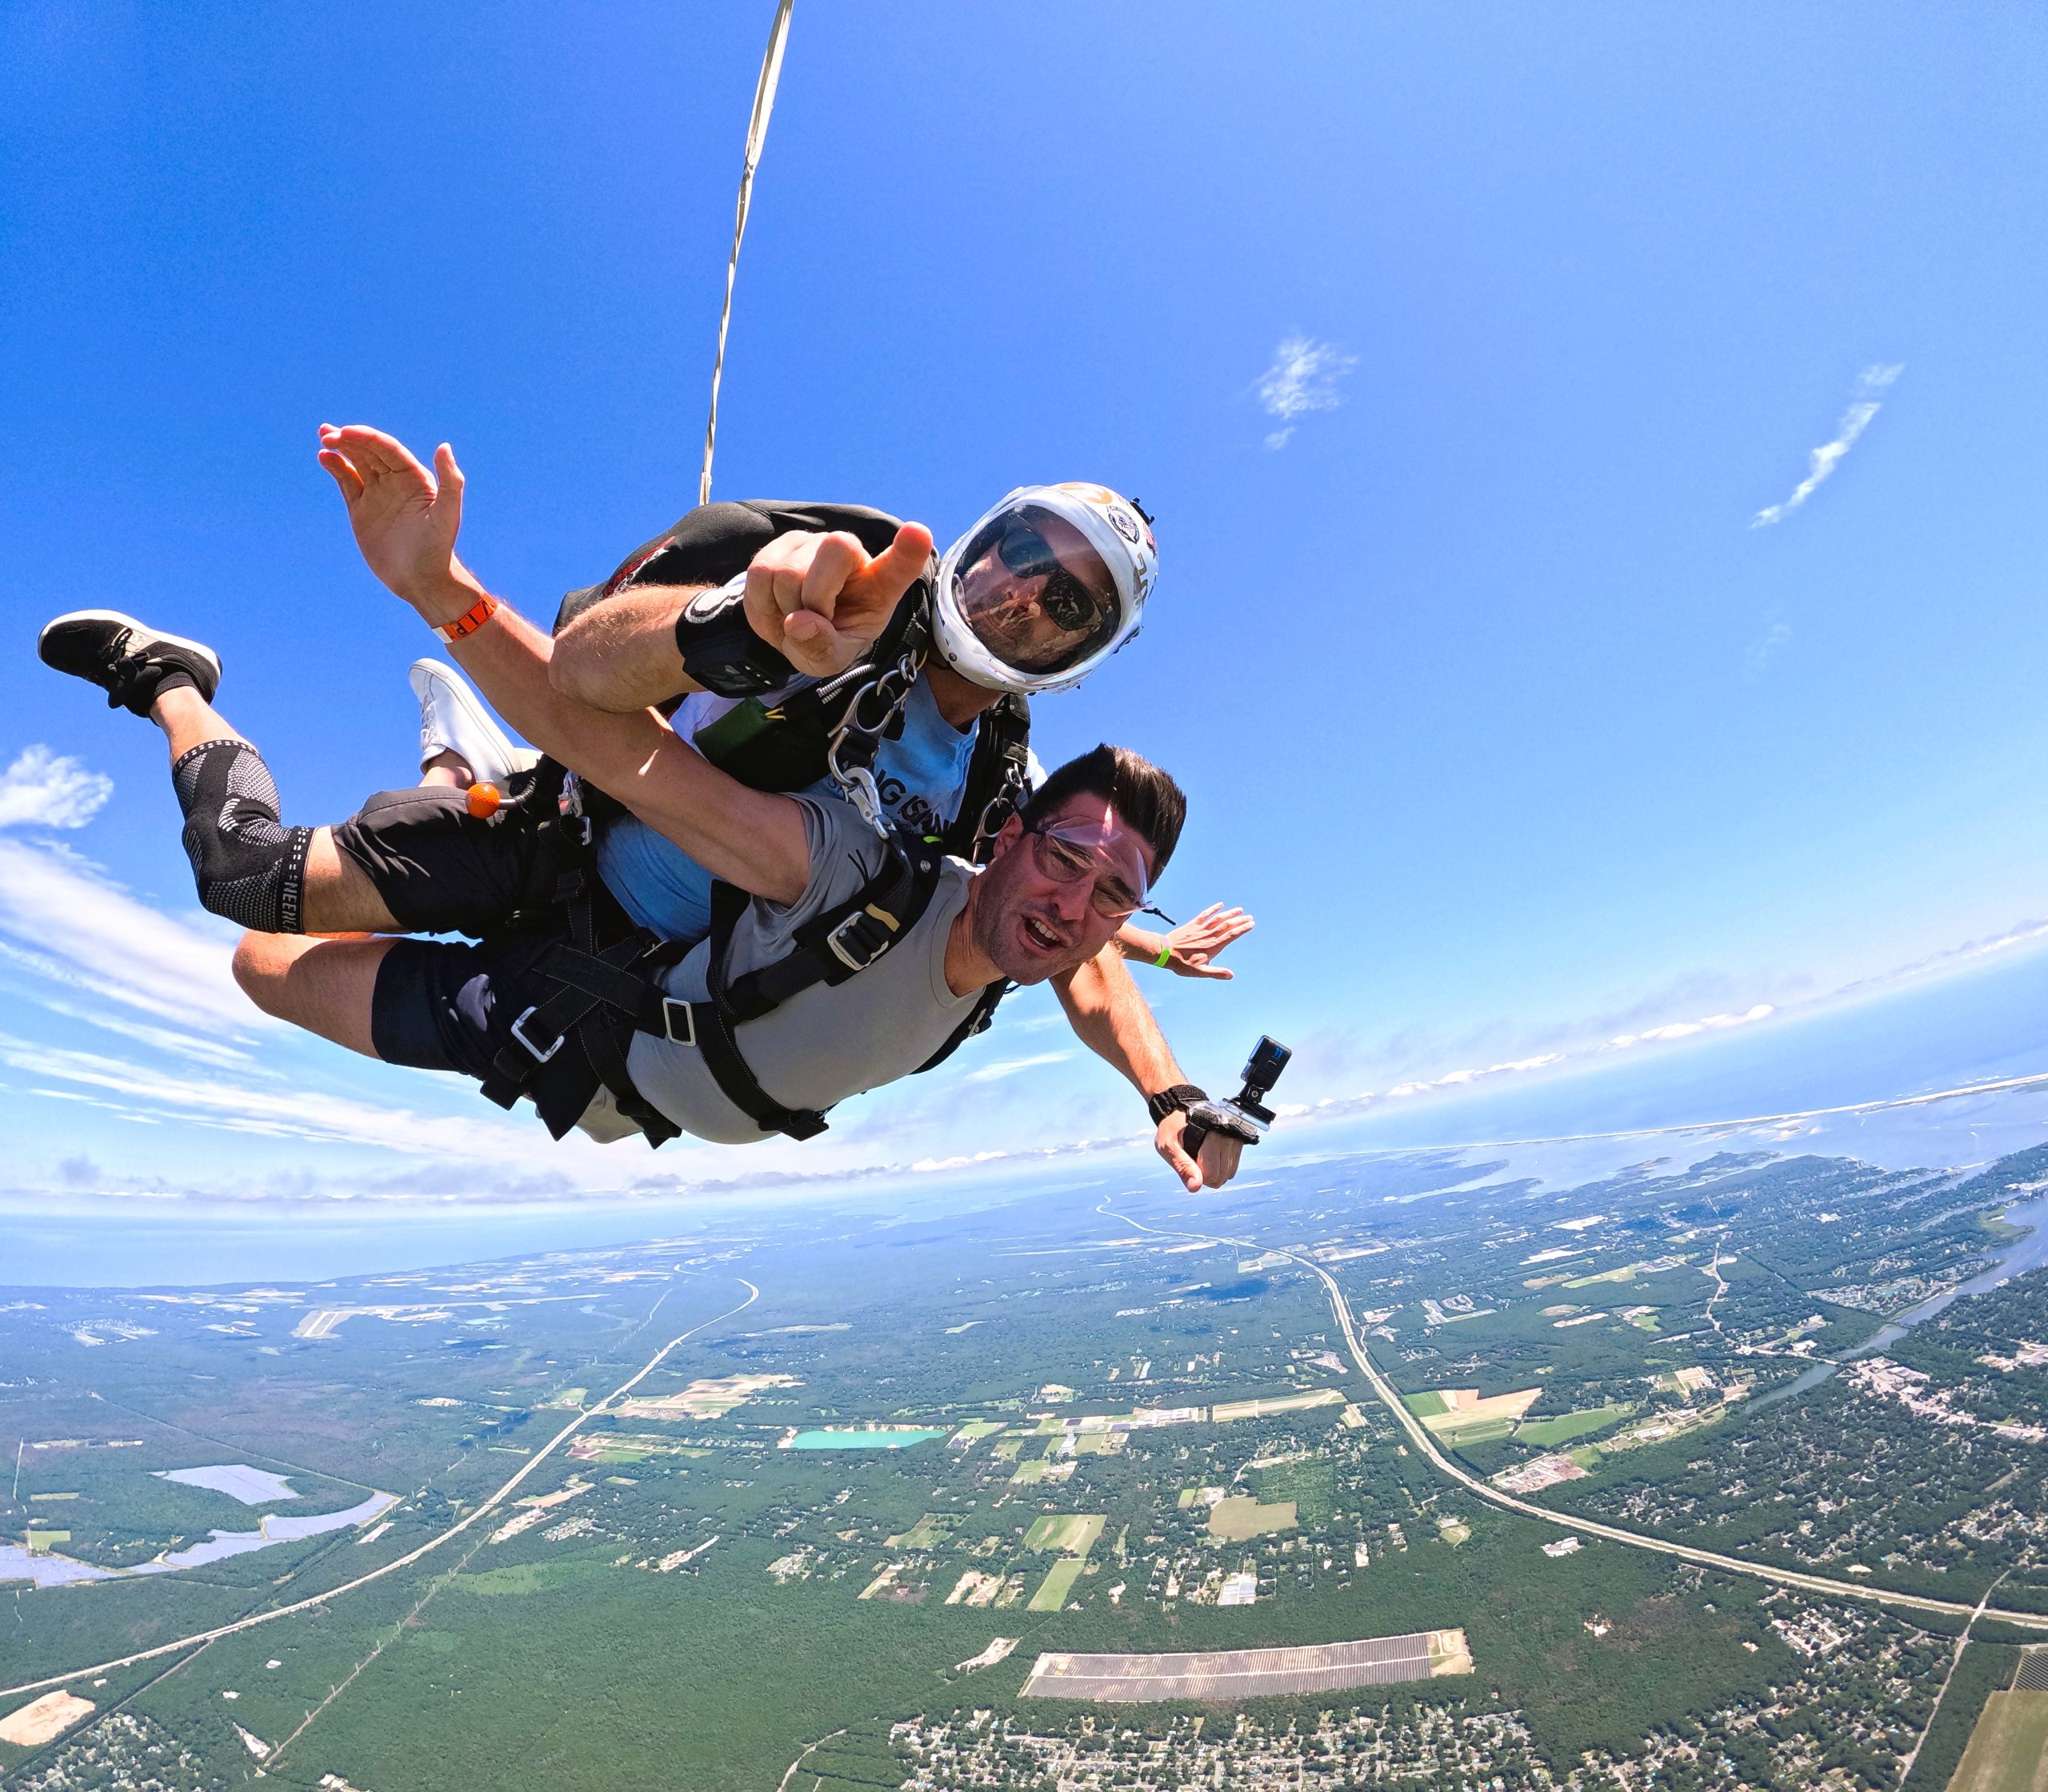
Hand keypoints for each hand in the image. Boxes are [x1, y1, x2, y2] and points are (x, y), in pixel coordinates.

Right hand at [317, 424, 480, 622]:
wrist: (421, 579)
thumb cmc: (438, 547)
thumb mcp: (448, 514)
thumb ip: (450, 480)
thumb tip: (444, 446)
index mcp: (415, 477)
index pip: (388, 449)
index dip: (367, 438)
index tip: (346, 433)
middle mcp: (395, 481)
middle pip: (369, 451)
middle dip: (349, 439)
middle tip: (327, 435)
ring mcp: (377, 493)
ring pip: (356, 463)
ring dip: (340, 448)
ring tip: (323, 438)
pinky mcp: (361, 509)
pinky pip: (347, 482)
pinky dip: (336, 468)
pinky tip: (324, 458)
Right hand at [743, 522, 934, 677]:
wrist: (793, 632)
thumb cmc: (826, 640)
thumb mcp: (830, 659)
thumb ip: (821, 648)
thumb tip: (798, 623)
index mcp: (879, 585)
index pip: (901, 564)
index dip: (908, 550)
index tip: (917, 534)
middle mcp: (851, 553)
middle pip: (831, 554)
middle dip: (814, 599)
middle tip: (813, 623)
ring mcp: (815, 544)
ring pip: (786, 570)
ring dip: (782, 608)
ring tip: (793, 620)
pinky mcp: (781, 545)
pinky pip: (758, 575)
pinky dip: (761, 605)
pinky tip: (776, 611)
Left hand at [1154, 1112, 1244, 1191]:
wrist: (1181, 1109)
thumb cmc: (1172, 1128)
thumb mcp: (1168, 1145)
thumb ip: (1182, 1166)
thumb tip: (1195, 1188)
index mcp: (1211, 1136)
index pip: (1212, 1174)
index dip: (1196, 1175)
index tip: (1187, 1162)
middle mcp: (1227, 1136)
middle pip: (1221, 1176)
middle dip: (1205, 1176)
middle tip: (1192, 1161)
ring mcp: (1234, 1139)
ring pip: (1228, 1174)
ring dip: (1214, 1173)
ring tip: (1201, 1159)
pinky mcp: (1238, 1142)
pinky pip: (1233, 1168)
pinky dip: (1221, 1169)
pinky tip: (1210, 1159)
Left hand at [1157, 904, 1254, 978]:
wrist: (1165, 953)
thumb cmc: (1182, 964)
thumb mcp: (1200, 972)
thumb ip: (1216, 972)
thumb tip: (1231, 975)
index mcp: (1212, 946)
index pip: (1231, 935)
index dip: (1242, 929)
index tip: (1251, 924)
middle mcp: (1208, 936)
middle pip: (1227, 925)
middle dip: (1239, 920)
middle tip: (1250, 917)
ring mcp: (1200, 929)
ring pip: (1218, 919)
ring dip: (1229, 913)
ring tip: (1239, 910)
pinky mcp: (1192, 925)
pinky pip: (1205, 915)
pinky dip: (1213, 909)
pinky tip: (1220, 905)